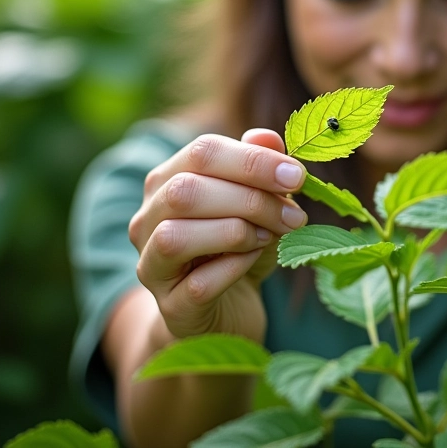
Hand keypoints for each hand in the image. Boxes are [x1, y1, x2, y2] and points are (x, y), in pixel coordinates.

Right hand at [128, 128, 306, 340]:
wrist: (227, 311)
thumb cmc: (242, 246)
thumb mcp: (259, 201)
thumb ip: (261, 167)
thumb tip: (267, 136)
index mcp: (169, 179)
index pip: (202, 152)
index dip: (253, 160)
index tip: (297, 176)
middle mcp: (148, 218)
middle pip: (185, 191)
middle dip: (250, 198)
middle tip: (294, 214)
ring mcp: (151, 264)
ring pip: (176, 236)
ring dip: (236, 232)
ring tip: (270, 236)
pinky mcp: (170, 308)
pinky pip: (197, 284)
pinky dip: (233, 267)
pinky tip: (253, 260)